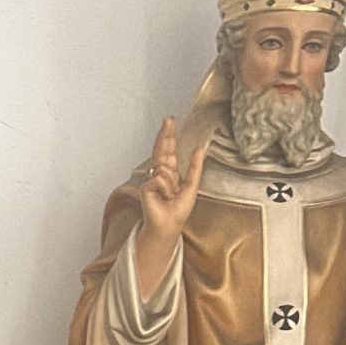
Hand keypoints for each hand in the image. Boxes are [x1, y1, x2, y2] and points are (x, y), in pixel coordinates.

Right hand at [135, 116, 207, 254]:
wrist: (169, 225)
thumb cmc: (178, 211)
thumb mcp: (192, 186)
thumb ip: (195, 167)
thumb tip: (200, 149)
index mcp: (169, 174)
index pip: (168, 152)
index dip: (169, 137)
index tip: (170, 122)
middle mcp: (159, 175)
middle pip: (161, 150)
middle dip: (165, 135)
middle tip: (169, 119)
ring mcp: (151, 181)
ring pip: (164, 168)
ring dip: (171, 183)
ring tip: (170, 196)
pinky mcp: (145, 188)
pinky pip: (159, 179)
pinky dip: (165, 188)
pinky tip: (163, 198)